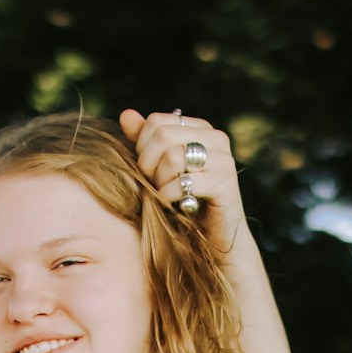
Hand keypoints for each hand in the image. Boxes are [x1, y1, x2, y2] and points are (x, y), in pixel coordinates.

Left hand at [120, 108, 246, 256]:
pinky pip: (184, 182)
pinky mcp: (226, 183)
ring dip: (160, 182)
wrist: (212, 238)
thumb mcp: (158, 169)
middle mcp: (216, 139)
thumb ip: (143, 141)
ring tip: (167, 195)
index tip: (147, 169)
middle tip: (154, 185)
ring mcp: (224, 160)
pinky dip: (170, 197)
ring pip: (172, 157)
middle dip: (148, 164)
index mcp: (200, 129)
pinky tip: (176, 205)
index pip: (156, 121)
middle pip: (162, 136)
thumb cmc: (181, 201)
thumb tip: (125, 114)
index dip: (141, 147)